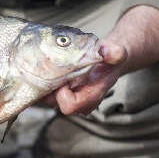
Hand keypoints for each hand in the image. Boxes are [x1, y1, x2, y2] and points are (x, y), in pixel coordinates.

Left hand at [42, 5, 158, 115]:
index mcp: (91, 97)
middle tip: (53, 68)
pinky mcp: (60, 93)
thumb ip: (114, 52)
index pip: (69, 106)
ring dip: (44, 82)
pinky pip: (44, 91)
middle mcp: (78, 102)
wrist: (108, 58)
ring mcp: (68, 98)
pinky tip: (48, 68)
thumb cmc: (111, 58)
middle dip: (50, 86)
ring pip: (46, 97)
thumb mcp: (115, 52)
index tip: (66, 76)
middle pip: (53, 102)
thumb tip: (108, 51)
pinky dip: (43, 80)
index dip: (63, 93)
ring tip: (50, 66)